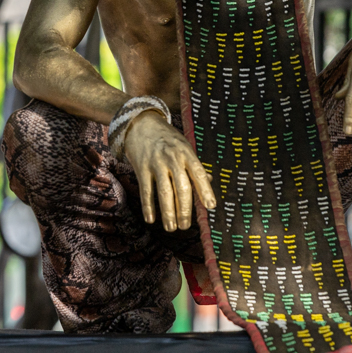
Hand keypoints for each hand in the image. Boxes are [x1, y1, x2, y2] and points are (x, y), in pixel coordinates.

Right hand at [122, 111, 214, 231]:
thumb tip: (209, 181)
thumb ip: (195, 165)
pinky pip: (146, 190)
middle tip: (185, 226)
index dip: (205, 190)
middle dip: (184, 209)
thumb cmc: (167, 139)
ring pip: (164, 192)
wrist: (141, 124)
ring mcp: (156, 163)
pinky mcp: (141, 167)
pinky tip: (150, 219)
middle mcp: (172, 158)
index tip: (210, 206)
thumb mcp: (184, 147)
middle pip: (182, 187)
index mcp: (186, 153)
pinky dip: (148, 206)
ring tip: (171, 228)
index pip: (199, 173)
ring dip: (168, 212)